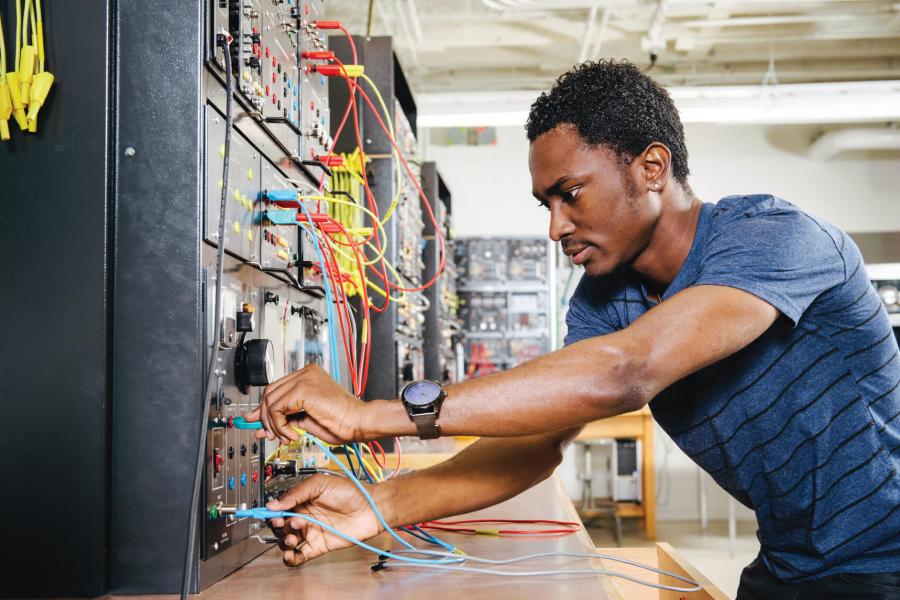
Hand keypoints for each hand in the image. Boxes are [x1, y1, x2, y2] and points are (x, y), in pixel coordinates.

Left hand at [245, 363, 368, 443]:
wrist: (359, 422)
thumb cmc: (342, 422)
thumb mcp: (306, 420)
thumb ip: (285, 419)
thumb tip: (263, 427)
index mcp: (309, 376)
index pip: (277, 389)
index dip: (264, 409)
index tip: (257, 423)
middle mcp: (305, 372)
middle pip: (269, 392)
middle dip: (265, 417)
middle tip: (269, 435)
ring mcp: (304, 378)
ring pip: (270, 400)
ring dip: (274, 425)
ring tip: (287, 437)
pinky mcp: (303, 388)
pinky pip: (277, 408)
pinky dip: (280, 425)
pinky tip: (292, 434)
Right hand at [267, 474, 384, 566]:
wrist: (370, 508)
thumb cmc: (350, 491)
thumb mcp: (320, 483)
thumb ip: (296, 493)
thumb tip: (274, 504)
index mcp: (302, 500)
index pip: (280, 508)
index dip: (272, 512)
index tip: (269, 513)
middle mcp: (304, 517)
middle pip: (280, 526)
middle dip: (277, 526)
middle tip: (284, 523)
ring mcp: (311, 532)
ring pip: (287, 541)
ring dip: (284, 541)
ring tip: (292, 537)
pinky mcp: (318, 546)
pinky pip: (300, 556)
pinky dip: (291, 558)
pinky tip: (290, 554)